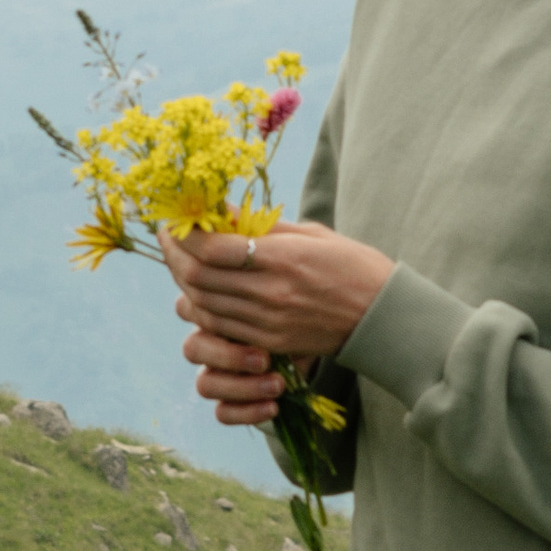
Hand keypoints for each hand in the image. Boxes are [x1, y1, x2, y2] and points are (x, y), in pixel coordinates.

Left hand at [162, 220, 392, 427]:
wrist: (381, 317)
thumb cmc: (350, 265)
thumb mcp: (310, 233)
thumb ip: (261, 225)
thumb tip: (218, 208)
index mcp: (283, 258)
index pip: (213, 248)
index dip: (186, 234)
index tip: (178, 218)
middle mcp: (270, 293)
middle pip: (199, 277)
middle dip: (175, 254)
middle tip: (168, 235)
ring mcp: (267, 322)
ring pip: (203, 304)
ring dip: (184, 280)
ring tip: (179, 258)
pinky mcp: (269, 342)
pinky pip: (221, 326)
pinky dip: (203, 306)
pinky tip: (200, 288)